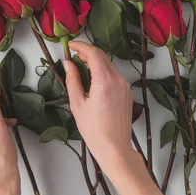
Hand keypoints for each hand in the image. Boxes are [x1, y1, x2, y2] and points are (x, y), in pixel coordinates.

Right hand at [64, 41, 134, 168]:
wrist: (115, 148)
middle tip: (73, 56)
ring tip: (81, 69)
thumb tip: (68, 63)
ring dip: (95, 63)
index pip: (94, 54)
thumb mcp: (77, 104)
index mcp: (104, 82)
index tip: (70, 46)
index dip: (81, 46)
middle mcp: (118, 80)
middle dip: (87, 53)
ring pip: (108, 66)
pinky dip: (102, 72)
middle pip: (102, 57)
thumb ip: (72, 80)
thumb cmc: (94, 130)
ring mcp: (125, 86)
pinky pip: (114, 76)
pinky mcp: (127, 92)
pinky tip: (93, 81)